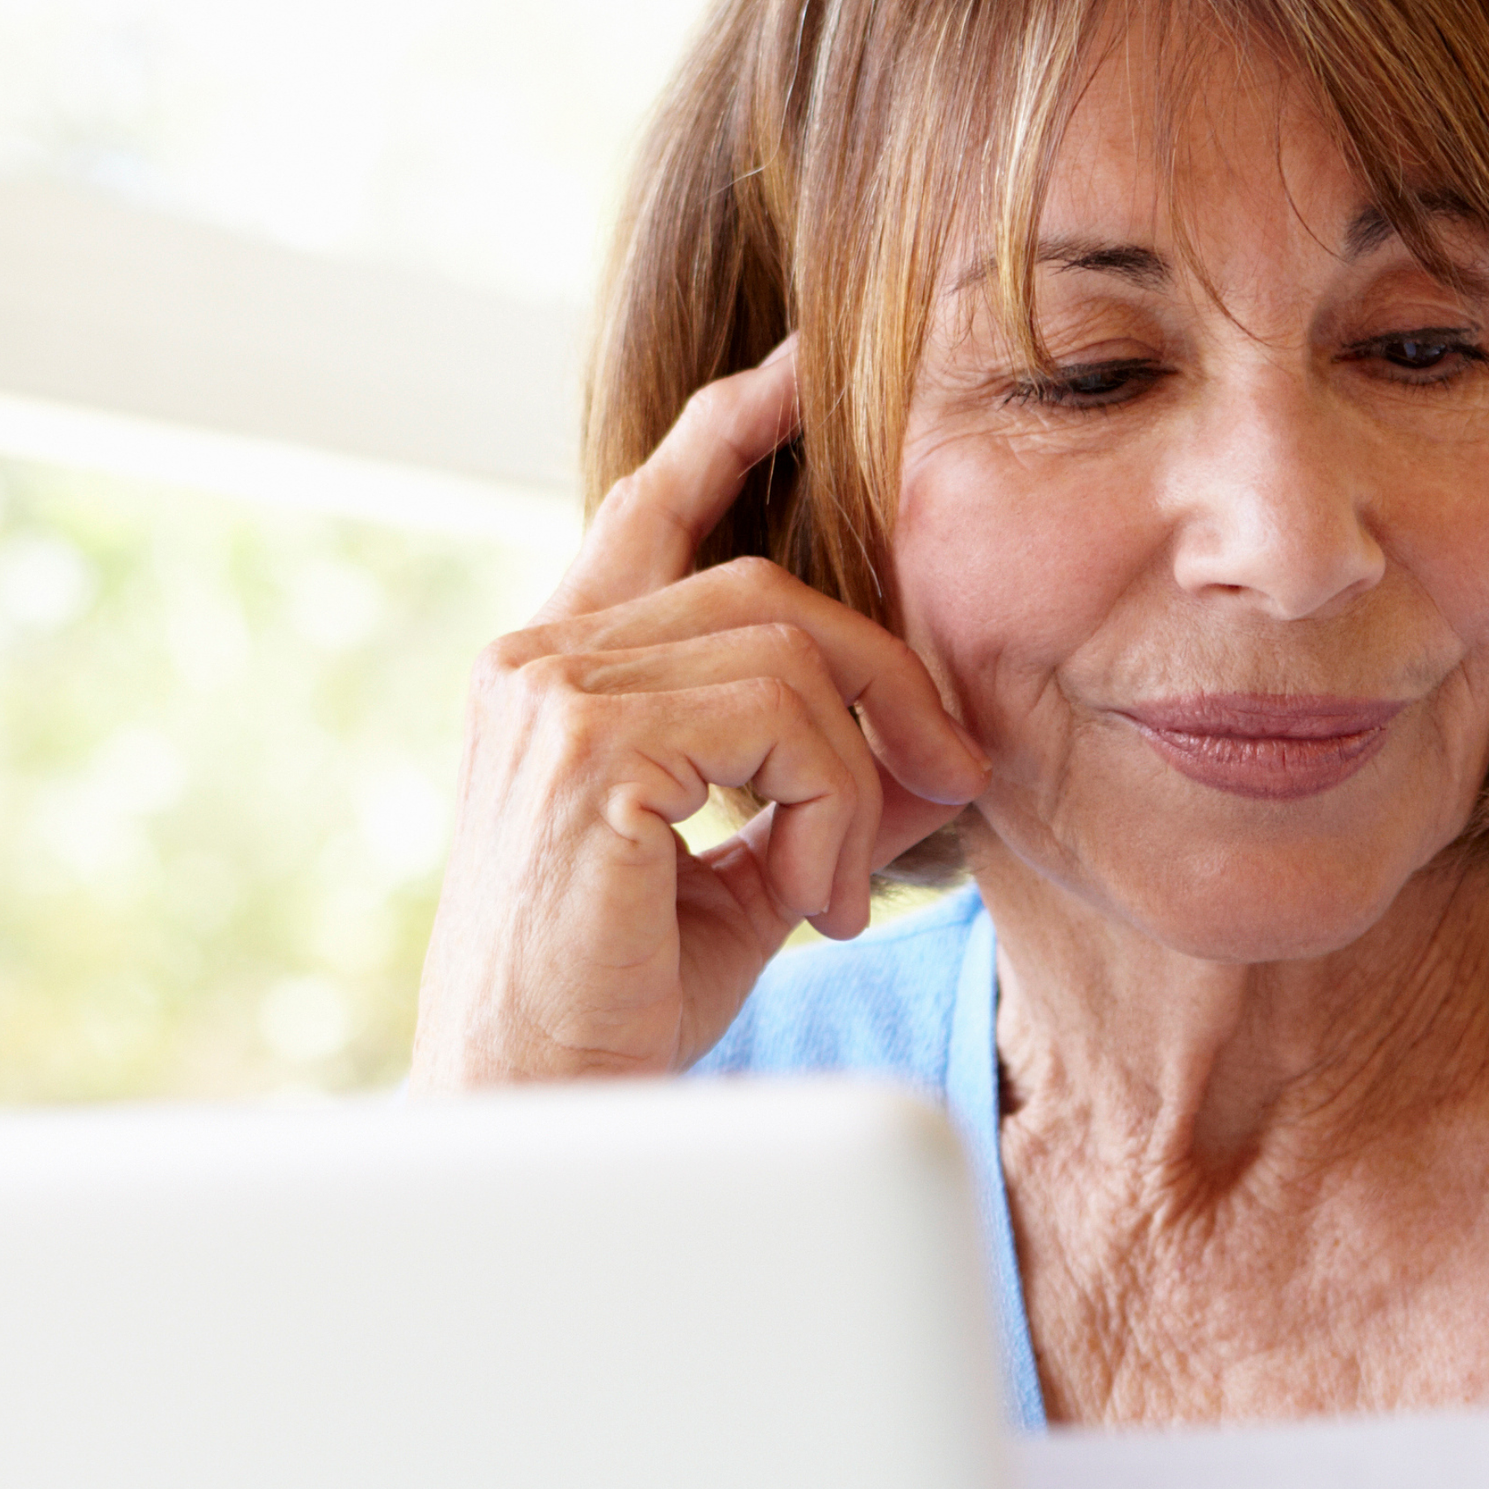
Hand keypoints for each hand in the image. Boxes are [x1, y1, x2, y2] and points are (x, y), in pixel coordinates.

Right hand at [411, 343, 987, 1084]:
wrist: (537, 1111)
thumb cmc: (620, 1010)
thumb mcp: (739, 880)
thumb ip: (813, 795)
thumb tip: (929, 749)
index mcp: (556, 676)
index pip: (648, 516)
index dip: (726, 435)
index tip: (802, 377)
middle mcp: (536, 660)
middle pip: (766, 590)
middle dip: (887, 674)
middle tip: (953, 777)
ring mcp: (550, 696)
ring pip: (784, 653)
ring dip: (855, 777)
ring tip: (841, 891)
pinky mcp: (583, 752)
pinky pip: (776, 723)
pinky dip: (829, 812)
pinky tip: (813, 903)